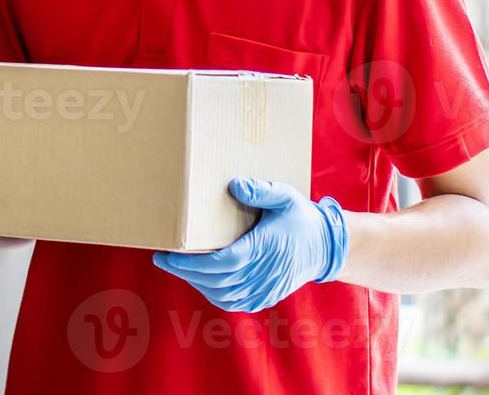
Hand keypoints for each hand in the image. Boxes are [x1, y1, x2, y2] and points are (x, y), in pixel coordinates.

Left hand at [151, 178, 348, 312]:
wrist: (325, 247)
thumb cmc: (300, 217)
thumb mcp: (286, 196)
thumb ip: (261, 190)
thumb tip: (234, 186)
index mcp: (266, 247)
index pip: (223, 262)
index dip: (192, 263)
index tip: (169, 254)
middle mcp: (264, 273)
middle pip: (217, 280)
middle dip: (185, 271)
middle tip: (162, 258)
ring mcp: (265, 289)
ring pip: (223, 294)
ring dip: (197, 283)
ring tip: (177, 267)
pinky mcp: (265, 297)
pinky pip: (234, 302)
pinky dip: (214, 293)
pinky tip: (201, 280)